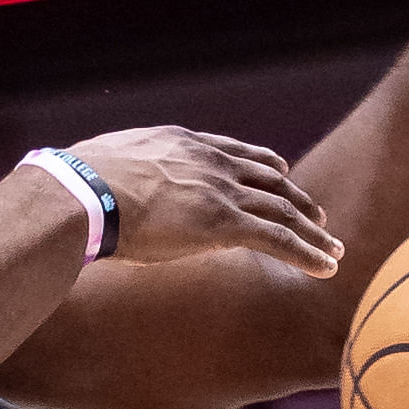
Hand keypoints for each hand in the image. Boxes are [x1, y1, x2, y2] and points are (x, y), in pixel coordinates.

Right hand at [59, 128, 341, 278]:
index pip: (236, 152)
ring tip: (332, 247)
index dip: (264, 166)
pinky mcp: (224, 222)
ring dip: (312, 231)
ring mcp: (220, 190)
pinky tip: (326, 266)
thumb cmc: (77, 184)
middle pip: (269, 179)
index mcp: (183, 143)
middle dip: (297, 199)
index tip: (282, 175)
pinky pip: (279, 239)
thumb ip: (120, 172)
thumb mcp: (105, 163)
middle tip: (317, 215)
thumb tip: (97, 185)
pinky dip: (307, 253)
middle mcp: (211, 161)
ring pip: (283, 210)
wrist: (80, 192)